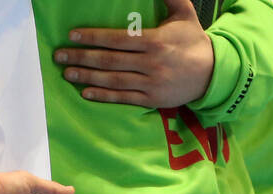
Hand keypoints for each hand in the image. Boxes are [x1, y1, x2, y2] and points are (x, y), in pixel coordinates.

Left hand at [53, 0, 213, 107]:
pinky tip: (86, 93)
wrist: (213, 74)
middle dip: (81, 58)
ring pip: (113, 80)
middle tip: (59, 56)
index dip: (92, 37)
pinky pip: (124, 98)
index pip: (117, 39)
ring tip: (68, 74)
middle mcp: (150, 64)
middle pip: (109, 60)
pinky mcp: (152, 100)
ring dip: (87, 77)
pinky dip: (104, 96)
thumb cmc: (194, 41)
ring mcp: (151, 84)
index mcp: (154, 42)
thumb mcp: (184, 13)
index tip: (72, 36)